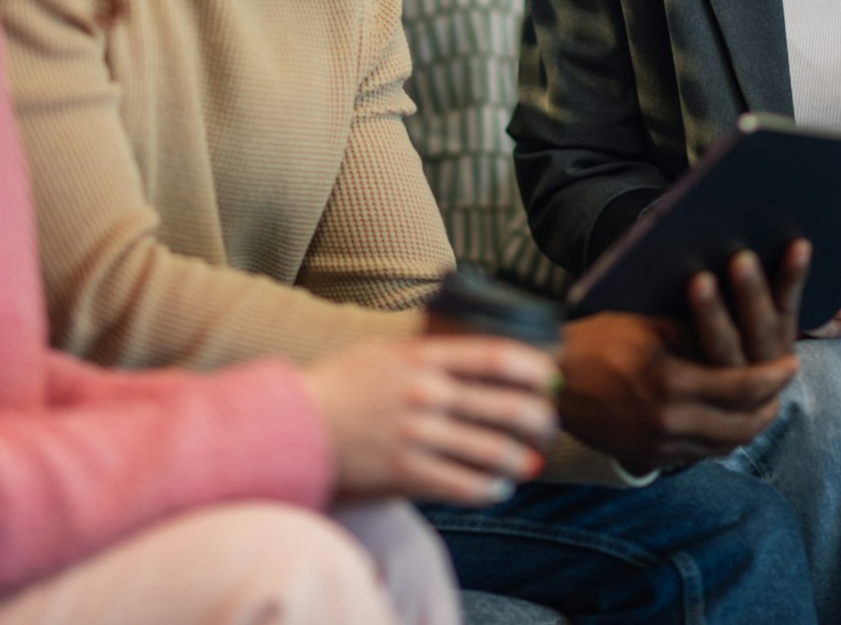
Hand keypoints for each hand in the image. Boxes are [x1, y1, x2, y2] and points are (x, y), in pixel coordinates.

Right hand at [300, 335, 558, 505]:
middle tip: (549, 426)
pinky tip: (496, 489)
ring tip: (527, 462)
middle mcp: (425, 393)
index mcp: (421, 358)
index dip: (534, 368)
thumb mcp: (381, 352)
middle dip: (539, 419)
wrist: (290, 427)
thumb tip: (472, 354)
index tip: (550, 378)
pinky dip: (490, 490)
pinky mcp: (406, 473)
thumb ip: (426, 351)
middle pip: (506, 406)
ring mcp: (417, 435)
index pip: (496, 357)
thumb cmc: (337, 387)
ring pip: (492, 451)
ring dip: (519, 459)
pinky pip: (465, 486)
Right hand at [555, 242, 809, 471]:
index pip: (741, 387)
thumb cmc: (596, 342)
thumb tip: (738, 331)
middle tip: (781, 389)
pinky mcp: (645, 457)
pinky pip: (697, 455)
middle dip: (768, 407)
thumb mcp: (648, 328)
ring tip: (760, 406)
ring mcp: (657, 445)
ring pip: (722, 446)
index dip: (772, 377)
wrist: (549, 381)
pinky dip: (718, 439)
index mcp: (672, 385)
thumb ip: (695, 334)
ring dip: (747, 427)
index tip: (791, 364)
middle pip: (741, 425)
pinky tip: (724, 421)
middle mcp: (668, 423)